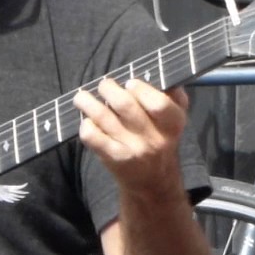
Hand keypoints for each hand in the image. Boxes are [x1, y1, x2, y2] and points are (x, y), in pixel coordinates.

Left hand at [73, 78, 188, 191]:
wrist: (152, 181)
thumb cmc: (159, 140)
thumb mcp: (173, 120)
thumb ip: (171, 97)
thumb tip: (158, 72)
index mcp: (173, 123)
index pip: (159, 103)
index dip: (140, 89)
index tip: (129, 83)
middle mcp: (155, 138)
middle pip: (125, 105)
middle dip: (108, 89)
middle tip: (103, 85)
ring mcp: (133, 150)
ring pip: (104, 117)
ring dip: (88, 102)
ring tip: (81, 97)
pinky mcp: (114, 159)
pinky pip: (93, 137)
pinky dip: (85, 124)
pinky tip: (86, 120)